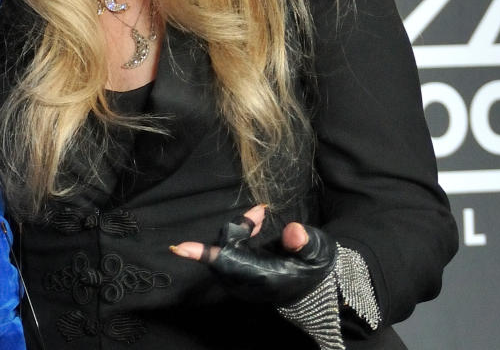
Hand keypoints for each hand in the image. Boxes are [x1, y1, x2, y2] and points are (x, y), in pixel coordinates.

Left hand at [170, 204, 334, 304]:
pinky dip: (238, 235)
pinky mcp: (240, 277)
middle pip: (223, 252)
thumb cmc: (315, 265)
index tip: (178, 248)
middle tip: (260, 213)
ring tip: (259, 216)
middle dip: (236, 228)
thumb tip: (294, 231)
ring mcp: (241, 282)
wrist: (321, 286)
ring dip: (238, 230)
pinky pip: (227, 253)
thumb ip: (303, 242)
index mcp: (263, 277)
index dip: (203, 254)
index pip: (228, 263)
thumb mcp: (316, 250)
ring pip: (224, 251)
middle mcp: (247, 283)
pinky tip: (255, 223)